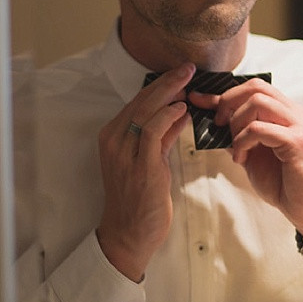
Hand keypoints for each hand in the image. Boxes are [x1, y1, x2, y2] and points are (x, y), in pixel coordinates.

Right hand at [96, 64, 193, 281]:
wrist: (128, 234)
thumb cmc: (139, 198)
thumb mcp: (150, 160)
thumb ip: (162, 135)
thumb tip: (180, 110)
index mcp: (112, 136)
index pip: (137, 101)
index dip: (160, 85)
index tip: (180, 72)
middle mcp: (114, 141)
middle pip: (141, 101)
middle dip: (167, 81)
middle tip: (188, 67)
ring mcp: (125, 154)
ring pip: (146, 112)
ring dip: (170, 93)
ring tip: (190, 81)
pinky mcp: (140, 167)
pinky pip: (153, 133)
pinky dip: (168, 117)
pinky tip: (183, 109)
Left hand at [188, 80, 302, 249]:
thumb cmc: (283, 182)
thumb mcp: (253, 153)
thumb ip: (238, 135)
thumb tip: (212, 120)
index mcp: (286, 112)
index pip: (254, 87)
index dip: (224, 92)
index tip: (199, 100)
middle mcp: (294, 113)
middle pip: (256, 87)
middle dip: (228, 102)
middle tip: (218, 125)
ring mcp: (298, 125)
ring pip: (257, 102)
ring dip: (236, 124)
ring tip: (235, 148)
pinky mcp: (297, 142)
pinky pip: (259, 129)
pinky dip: (243, 141)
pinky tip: (241, 159)